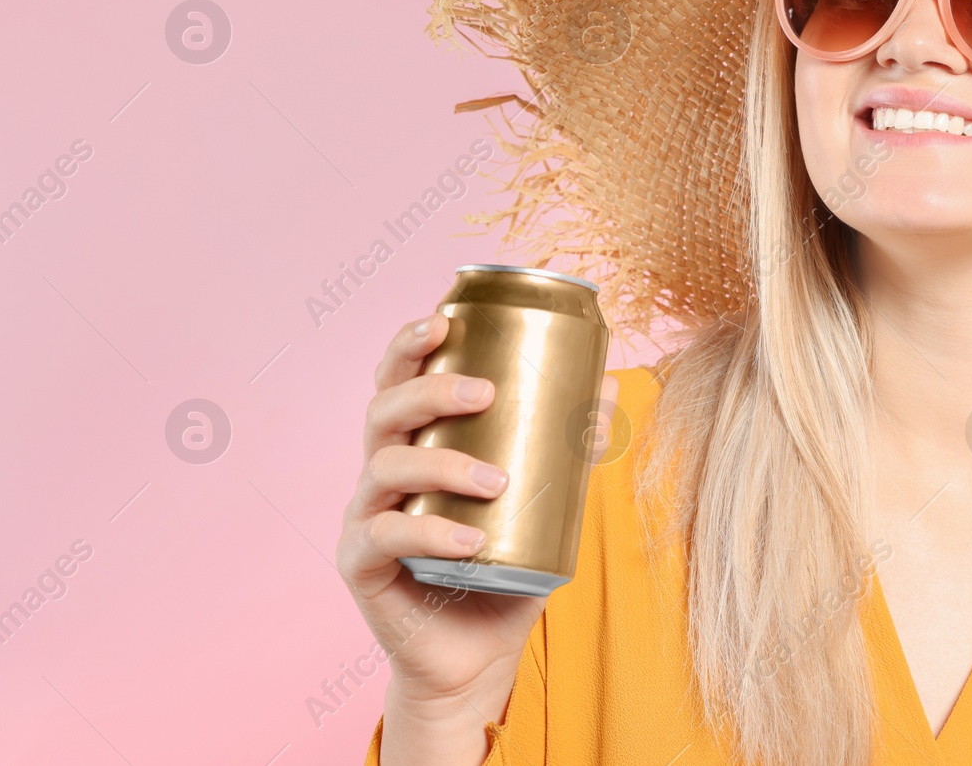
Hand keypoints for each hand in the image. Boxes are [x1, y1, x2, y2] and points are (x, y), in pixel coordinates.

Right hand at [335, 311, 618, 765]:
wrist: (478, 654)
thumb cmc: (506, 566)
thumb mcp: (545, 501)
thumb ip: (568, 449)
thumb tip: (611, 387)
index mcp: (416, 442)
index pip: (399, 377)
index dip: (410, 342)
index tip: (444, 318)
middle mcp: (382, 471)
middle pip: (384, 409)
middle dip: (431, 389)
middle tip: (487, 393)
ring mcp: (365, 516)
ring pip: (384, 466)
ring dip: (442, 463)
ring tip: (496, 482)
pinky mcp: (361, 565)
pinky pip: (384, 534)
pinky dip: (428, 531)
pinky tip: (469, 540)